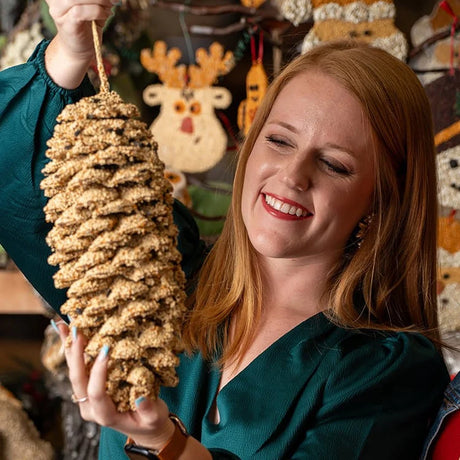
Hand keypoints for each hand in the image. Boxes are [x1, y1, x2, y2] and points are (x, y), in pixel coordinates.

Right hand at [44, 0, 114, 88]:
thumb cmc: (87, 27)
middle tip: (114, 0)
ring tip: (109, 8)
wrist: (79, 50)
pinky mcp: (66, 23)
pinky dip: (97, 11)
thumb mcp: (95, 6)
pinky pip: (81, 11)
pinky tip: (106, 15)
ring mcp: (58, 10)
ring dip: (100, 1)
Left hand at [53, 321, 175, 449]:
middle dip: (77, 356)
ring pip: (73, 371)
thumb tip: (141, 398)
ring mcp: (86, 397)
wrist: (142, 426)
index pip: (96, 392)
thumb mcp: (154, 418)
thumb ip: (148, 410)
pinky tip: (68, 333)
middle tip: (78, 333)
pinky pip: (78, 368)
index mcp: (105, 415)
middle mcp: (90, 407)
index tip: (107, 349)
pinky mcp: (88, 387)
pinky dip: (72, 350)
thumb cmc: (149, 421)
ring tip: (64, 326)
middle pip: (78, 380)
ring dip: (69, 348)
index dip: (99, 372)